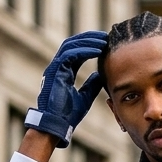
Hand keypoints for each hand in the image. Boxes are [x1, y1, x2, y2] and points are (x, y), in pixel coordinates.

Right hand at [25, 31, 107, 147]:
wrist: (57, 125)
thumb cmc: (68, 114)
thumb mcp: (85, 97)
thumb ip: (91, 84)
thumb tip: (100, 75)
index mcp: (64, 71)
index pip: (77, 51)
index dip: (90, 45)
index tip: (106, 43)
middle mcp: (58, 67)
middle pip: (72, 44)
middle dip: (89, 38)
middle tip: (105, 36)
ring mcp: (55, 68)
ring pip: (70, 45)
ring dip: (87, 41)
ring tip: (103, 41)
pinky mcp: (55, 72)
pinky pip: (69, 55)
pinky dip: (83, 50)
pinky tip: (97, 50)